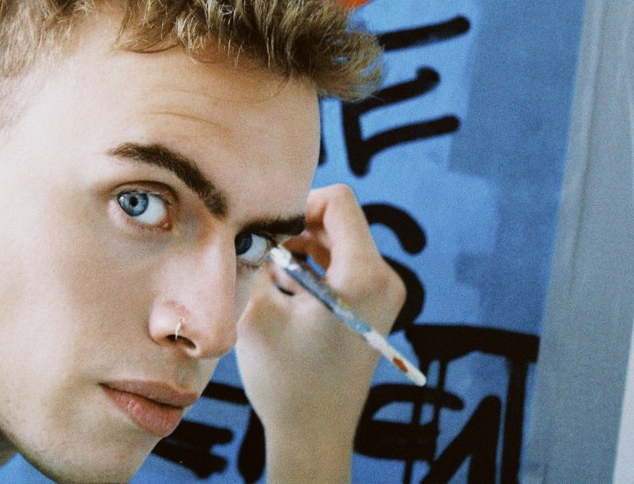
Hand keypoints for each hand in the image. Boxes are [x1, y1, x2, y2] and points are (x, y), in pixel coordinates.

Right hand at [236, 184, 405, 481]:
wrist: (314, 433)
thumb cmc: (286, 378)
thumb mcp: (259, 310)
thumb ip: (256, 258)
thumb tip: (249, 225)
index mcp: (364, 274)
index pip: (338, 201)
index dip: (298, 203)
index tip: (269, 231)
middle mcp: (384, 278)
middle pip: (338, 220)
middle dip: (296, 229)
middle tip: (263, 254)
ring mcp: (383, 293)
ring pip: (338, 241)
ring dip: (302, 249)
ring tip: (272, 278)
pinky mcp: (374, 306)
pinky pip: (344, 264)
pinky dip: (313, 267)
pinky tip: (287, 293)